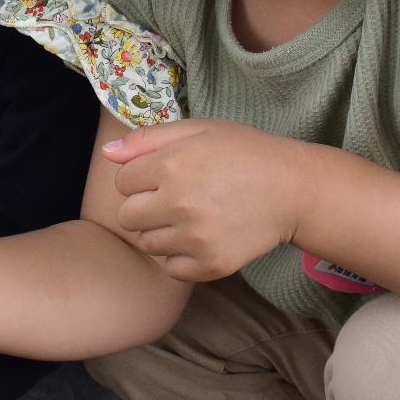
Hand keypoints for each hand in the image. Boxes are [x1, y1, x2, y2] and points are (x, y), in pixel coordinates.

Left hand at [104, 120, 302, 280]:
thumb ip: (147, 140)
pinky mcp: (211, 265)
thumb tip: (107, 153)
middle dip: (144, 206)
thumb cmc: (243, 153)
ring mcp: (195, 238)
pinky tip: (200, 238)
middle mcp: (179, 203)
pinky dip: (180, 257)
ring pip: (147, 243)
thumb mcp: (197, 131)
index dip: (141, 176)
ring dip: (161, 231)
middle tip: (175, 198)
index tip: (166, 174)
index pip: (122, 181)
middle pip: (127, 216)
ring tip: (191, 216)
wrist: (292, 189)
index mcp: (171, 165)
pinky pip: (171, 268)